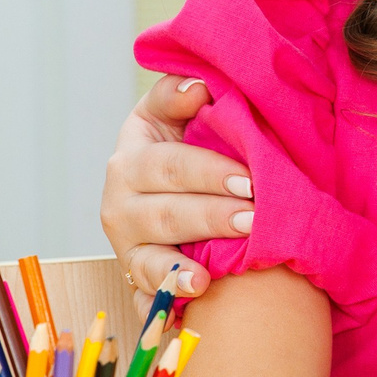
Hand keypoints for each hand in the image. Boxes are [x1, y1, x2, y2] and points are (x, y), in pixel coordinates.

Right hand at [100, 74, 248, 306]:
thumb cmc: (180, 149)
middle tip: (257, 214)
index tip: (250, 179)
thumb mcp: (171, 115)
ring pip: (159, 248)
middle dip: (214, 212)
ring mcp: (126, 240)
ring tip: (237, 246)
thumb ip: (177, 96)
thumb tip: (197, 87)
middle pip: (168, 209)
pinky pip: (148, 286)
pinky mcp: (135, 273)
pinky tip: (198, 287)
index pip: (169, 164)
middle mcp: (120, 200)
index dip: (208, 170)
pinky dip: (171, 289)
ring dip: (198, 250)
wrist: (165, 198)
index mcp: (132, 155)